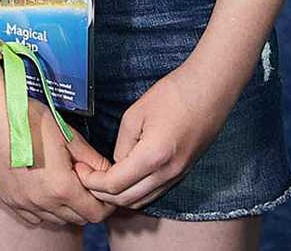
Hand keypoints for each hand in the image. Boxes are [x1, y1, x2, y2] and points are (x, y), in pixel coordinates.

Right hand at [0, 64, 113, 227]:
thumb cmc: (29, 119)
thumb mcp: (67, 135)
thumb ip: (91, 158)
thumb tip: (108, 171)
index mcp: (61, 187)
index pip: (96, 213)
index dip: (106, 202)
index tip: (103, 186)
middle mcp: (43, 202)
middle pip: (79, 219)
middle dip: (88, 204)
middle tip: (86, 181)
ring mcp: (24, 203)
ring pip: (57, 220)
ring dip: (67, 208)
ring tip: (66, 183)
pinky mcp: (10, 200)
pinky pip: (35, 217)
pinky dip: (46, 210)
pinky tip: (46, 189)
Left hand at [81, 55, 238, 208]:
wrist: (210, 89)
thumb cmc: (172, 95)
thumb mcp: (135, 114)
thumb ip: (122, 144)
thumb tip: (118, 163)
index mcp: (153, 157)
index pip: (114, 184)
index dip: (92, 181)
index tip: (80, 170)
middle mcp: (167, 173)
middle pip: (127, 199)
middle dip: (102, 193)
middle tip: (85, 178)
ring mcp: (178, 175)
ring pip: (142, 200)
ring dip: (119, 196)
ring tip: (102, 181)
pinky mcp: (183, 172)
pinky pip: (155, 192)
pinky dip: (136, 192)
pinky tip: (125, 179)